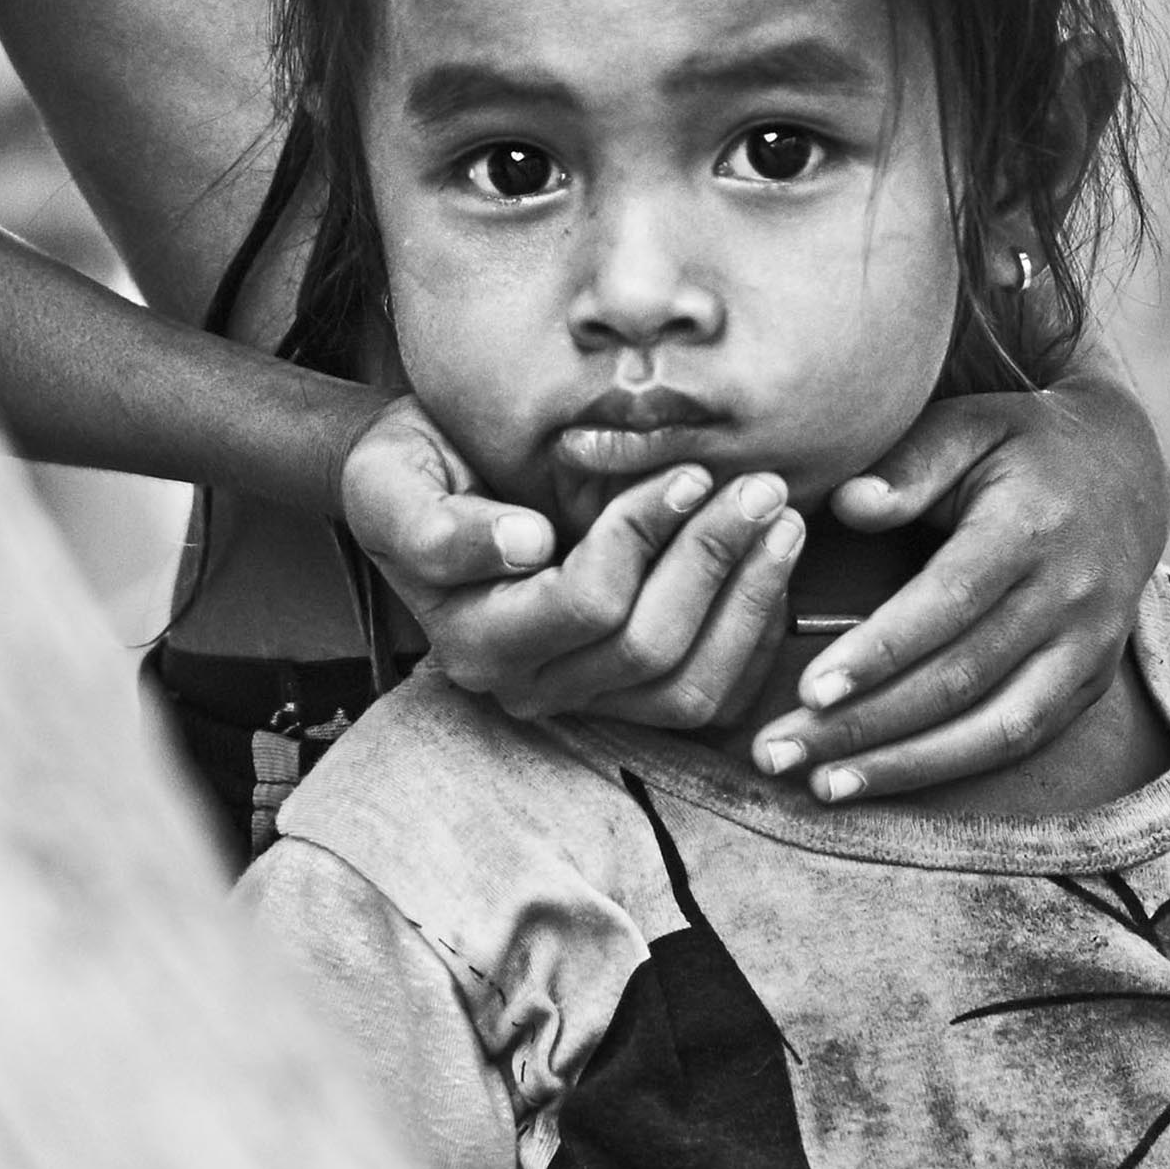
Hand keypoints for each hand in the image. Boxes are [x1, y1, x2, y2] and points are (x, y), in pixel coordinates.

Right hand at [343, 400, 803, 730]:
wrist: (430, 485)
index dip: (646, 537)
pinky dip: (754, 634)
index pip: (586, 604)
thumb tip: (525, 545)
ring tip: (781, 520)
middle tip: (760, 486)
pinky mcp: (630, 693)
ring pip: (690, 688)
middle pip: (649, 650)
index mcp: (473, 639)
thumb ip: (437, 524)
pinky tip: (774, 563)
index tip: (688, 471)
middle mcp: (528, 685)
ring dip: (749, 602)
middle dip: (715, 561)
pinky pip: (713, 696)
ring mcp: (584, 698)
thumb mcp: (388, 480)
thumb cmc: (413, 470)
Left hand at [746, 369, 1169, 803]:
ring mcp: (1088, 647)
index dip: (881, 651)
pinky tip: (888, 780)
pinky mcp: (1091, 681)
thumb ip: (908, 463)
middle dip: (866, 724)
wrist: (1128, 472)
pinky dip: (955, 768)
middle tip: (780, 752)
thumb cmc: (1021, 447)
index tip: (810, 690)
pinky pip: (1024, 741)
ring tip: (824, 786)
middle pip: (961, 678)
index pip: (949, 602)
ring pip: (996, 728)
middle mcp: (1069, 596)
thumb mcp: (969, 426)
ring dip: (907, 766)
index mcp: (1030, 528)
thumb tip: (845, 505)